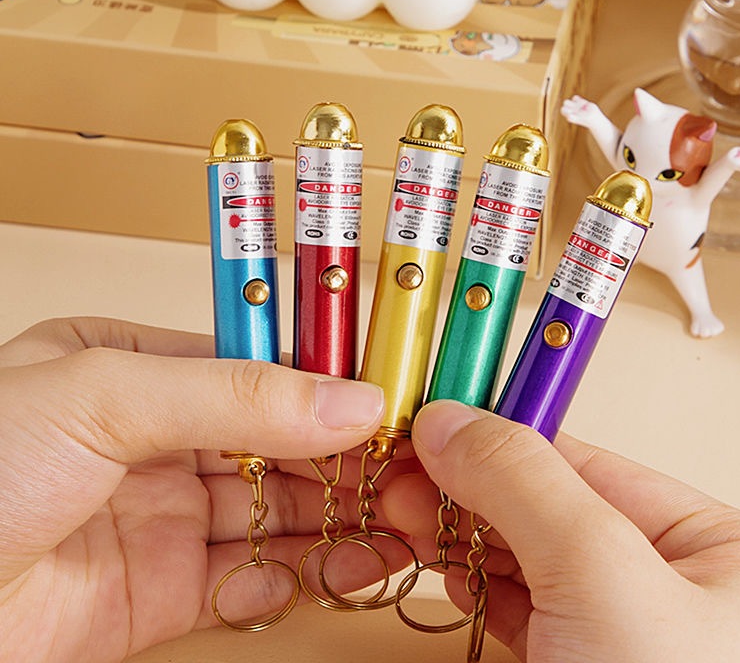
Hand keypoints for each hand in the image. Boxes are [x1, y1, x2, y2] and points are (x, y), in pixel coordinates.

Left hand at [0, 318, 386, 662]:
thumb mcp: (106, 398)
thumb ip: (237, 395)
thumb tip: (350, 400)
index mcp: (135, 368)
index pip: (258, 365)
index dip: (326, 381)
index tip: (389, 395)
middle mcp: (153, 438)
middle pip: (275, 442)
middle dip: (344, 458)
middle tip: (414, 469)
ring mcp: (160, 516)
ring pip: (274, 513)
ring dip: (339, 520)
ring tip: (405, 523)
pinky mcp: (160, 592)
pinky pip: (252, 580)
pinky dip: (306, 576)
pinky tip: (352, 569)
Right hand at [384, 401, 739, 661]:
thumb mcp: (609, 583)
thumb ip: (529, 485)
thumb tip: (455, 419)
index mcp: (720, 550)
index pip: (588, 462)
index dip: (500, 437)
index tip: (428, 423)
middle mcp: (679, 590)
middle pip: (552, 505)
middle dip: (469, 486)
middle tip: (399, 475)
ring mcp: (626, 637)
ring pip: (528, 556)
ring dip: (461, 530)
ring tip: (403, 511)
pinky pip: (521, 608)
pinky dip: (473, 581)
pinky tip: (439, 560)